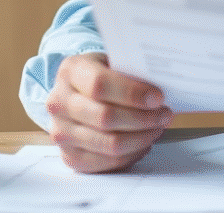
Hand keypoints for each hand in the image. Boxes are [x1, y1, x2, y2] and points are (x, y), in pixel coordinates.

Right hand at [45, 52, 173, 172]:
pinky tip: (143, 142)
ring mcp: (60, 131)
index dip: (132, 93)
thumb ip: (130, 71)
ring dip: (141, 138)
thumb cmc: (101, 75)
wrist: (77, 92)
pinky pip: (106, 162)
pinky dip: (132, 154)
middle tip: (164, 114)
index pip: (100, 85)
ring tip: (157, 128)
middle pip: (105, 117)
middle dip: (143, 118)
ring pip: (109, 144)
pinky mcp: (69, 156)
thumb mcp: (111, 61)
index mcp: (70, 71)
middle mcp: (58, 102)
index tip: (158, 97)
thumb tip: (160, 88)